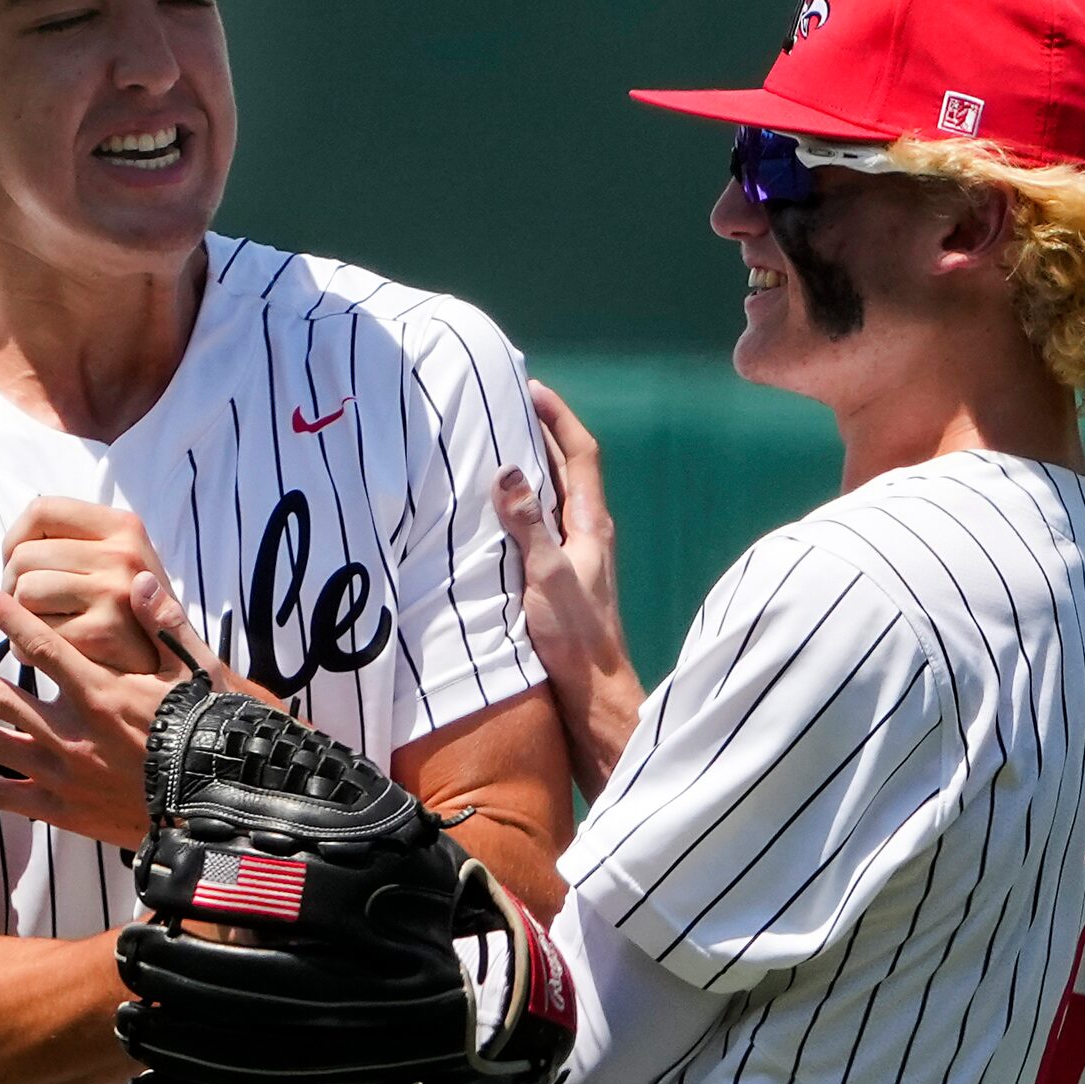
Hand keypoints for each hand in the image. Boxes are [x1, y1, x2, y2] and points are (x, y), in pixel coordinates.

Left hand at [0, 577, 278, 848]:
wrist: (212, 812)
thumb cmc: (207, 739)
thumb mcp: (197, 676)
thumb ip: (165, 627)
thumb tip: (140, 580)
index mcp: (101, 692)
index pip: (42, 645)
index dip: (8, 617)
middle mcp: (70, 730)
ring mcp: (61, 772)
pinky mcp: (62, 809)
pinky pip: (5, 795)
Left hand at [1, 499, 171, 672]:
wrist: (174, 665)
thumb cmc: (132, 613)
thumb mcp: (123, 560)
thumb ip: (78, 541)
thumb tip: (14, 542)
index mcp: (125, 527)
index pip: (42, 510)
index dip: (15, 538)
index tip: (16, 563)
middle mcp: (123, 554)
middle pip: (24, 556)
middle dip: (11, 585)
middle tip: (27, 605)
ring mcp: (113, 593)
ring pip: (24, 592)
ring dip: (19, 617)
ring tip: (40, 627)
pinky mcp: (101, 633)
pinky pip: (34, 633)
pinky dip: (27, 647)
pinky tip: (50, 651)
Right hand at [493, 381, 643, 801]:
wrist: (593, 695)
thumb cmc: (577, 640)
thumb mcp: (546, 577)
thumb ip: (528, 525)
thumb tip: (507, 470)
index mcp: (592, 525)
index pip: (581, 453)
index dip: (558, 417)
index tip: (530, 388)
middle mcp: (587, 533)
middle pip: (566, 468)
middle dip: (538, 432)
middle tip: (502, 405)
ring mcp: (575, 555)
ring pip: (552, 496)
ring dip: (527, 467)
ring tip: (491, 444)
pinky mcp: (558, 577)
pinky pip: (539, 524)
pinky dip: (518, 505)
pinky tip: (491, 511)